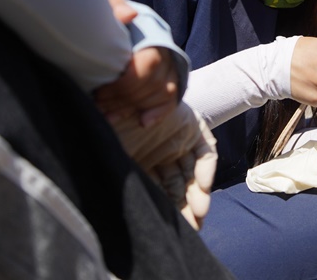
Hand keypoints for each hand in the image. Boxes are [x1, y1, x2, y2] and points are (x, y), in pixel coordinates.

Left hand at [94, 0, 178, 126]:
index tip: (99, 91)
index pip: (147, 66)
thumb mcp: (106, 6)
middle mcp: (166, 52)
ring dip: (133, 108)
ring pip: (161, 94)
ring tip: (107, 114)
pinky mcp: (168, 80)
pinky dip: (158, 113)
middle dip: (123, 98)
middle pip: (153, 84)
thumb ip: (114, 6)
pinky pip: (170, 99)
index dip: (124, 84)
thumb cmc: (108, 18)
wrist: (116, 25)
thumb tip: (130, 15)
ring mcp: (169, 67)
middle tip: (97, 103)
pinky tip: (142, 122)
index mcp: (153, 35)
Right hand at [111, 102, 216, 229]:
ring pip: (192, 174)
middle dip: (184, 208)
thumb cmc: (110, 120)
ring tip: (199, 213)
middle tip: (190, 229)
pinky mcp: (195, 128)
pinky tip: (201, 187)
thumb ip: (123, 176)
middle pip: (177, 186)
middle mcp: (162, 153)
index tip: (171, 231)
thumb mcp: (113, 153)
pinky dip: (205, 169)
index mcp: (142, 160)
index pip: (158, 190)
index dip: (165, 210)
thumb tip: (120, 211)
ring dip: (197, 194)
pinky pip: (205, 153)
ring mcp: (179, 140)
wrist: (128, 84)